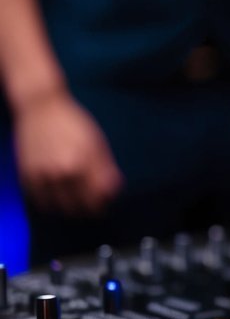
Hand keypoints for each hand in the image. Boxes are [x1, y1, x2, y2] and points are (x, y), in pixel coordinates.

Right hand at [14, 89, 122, 215]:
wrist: (41, 107)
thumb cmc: (73, 122)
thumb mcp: (97, 143)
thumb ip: (106, 169)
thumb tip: (114, 191)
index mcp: (82, 164)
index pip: (94, 200)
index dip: (100, 207)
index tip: (103, 208)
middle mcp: (61, 173)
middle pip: (75, 207)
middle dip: (85, 210)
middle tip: (91, 208)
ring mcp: (41, 175)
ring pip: (56, 207)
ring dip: (66, 208)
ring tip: (74, 203)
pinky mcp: (26, 175)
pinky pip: (38, 199)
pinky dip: (48, 202)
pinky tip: (57, 197)